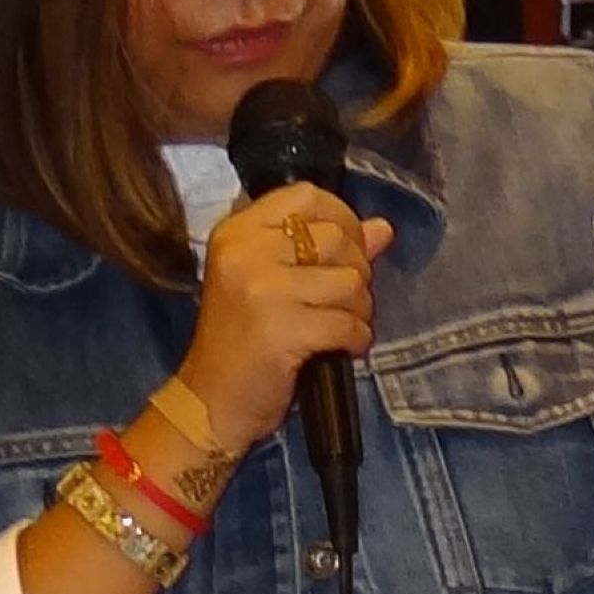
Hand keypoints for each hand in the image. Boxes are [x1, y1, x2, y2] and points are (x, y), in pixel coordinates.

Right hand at [178, 182, 391, 453]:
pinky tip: (343, 349)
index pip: (307, 195)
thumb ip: (326, 250)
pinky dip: (357, 340)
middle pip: (337, 238)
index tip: (349, 250)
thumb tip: (383, 228)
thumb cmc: (244, 338)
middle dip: (358, 273)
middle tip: (345, 301)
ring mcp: (261, 289)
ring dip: (361, 310)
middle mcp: (245, 251)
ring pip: (350, 282)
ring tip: (342, 327)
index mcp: (238, 231)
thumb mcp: (274, 282)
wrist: (211, 398)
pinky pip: (348, 323)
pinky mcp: (281, 329)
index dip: (343, 218)